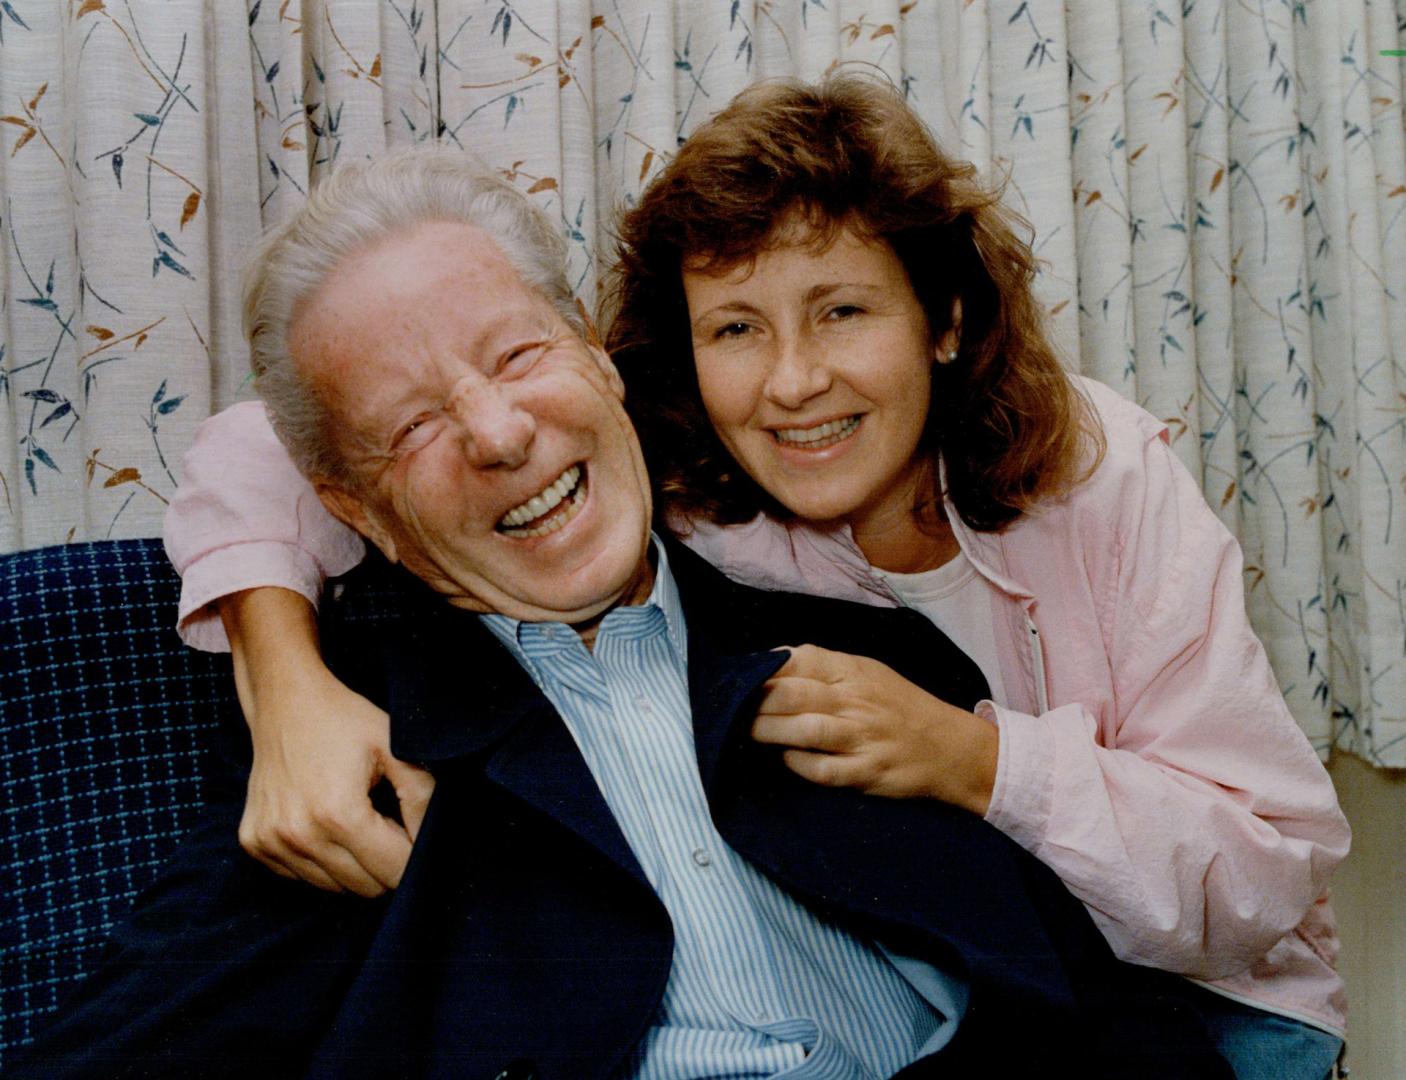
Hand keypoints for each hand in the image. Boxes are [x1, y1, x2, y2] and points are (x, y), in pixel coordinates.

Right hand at [239, 669, 433, 895]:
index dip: (413, 855)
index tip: (410, 828)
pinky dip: (322, 860)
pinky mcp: (254, 843)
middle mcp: (298, 836)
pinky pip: (303, 876)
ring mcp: (271, 843)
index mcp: (338, 814)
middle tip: (384, 820)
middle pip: (366, 888)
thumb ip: (422, 798)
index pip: (393, 873)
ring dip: (353, 864)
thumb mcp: (396, 748)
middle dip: (385, 862)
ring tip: (353, 818)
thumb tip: (429, 843)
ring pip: (334, 888)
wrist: (285, 701)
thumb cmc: (344, 721)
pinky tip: (322, 821)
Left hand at [751, 643, 997, 814]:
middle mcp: (855, 702)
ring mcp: (862, 738)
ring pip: (805, 731)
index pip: (799, 661)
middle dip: (756, 702)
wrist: (950, 748)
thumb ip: (824, 666)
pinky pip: (825, 770)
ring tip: (748, 733)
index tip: (742, 679)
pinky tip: (787, 760)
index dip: (764, 669)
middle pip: (793, 695)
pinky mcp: (868, 773)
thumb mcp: (868, 673)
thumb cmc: (900, 707)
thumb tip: (773, 661)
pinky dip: (800, 765)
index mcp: (853, 672)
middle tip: (733, 710)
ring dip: (769, 732)